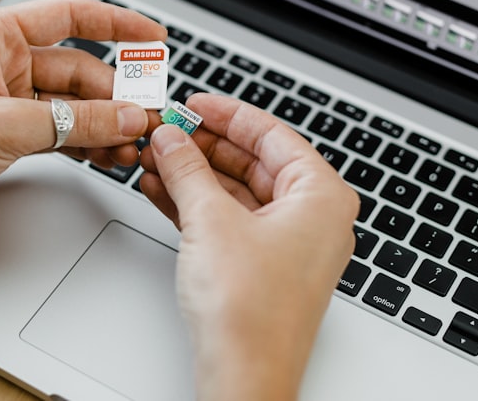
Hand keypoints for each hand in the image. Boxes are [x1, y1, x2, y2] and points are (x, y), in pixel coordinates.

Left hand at [0, 0, 166, 239]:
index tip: (154, 37)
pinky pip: (62, 129)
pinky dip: (86, 142)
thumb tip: (128, 117)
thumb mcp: (5, 127)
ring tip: (131, 146)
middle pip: (80, 69)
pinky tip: (109, 156)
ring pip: (74, 104)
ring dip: (104, 123)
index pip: (70, 16)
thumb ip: (75, 121)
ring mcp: (8, 99)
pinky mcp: (9, 132)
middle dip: (115, 96)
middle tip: (145, 120)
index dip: (117, 24)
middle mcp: (4, 62)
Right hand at [139, 93, 357, 399]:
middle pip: (253, 161)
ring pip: (236, 191)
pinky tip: (161, 189)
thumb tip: (172, 139)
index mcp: (321, 196)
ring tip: (156, 158)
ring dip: (194, 174)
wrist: (243, 376)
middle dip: (204, 146)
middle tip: (169, 131)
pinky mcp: (261, 266)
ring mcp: (287, 244)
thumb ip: (187, 169)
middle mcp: (311, 218)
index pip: (273, 134)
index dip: (228, 114)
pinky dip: (195, 204)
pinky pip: (228, 219)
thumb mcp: (210, 220)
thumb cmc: (251, 312)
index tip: (195, 103)